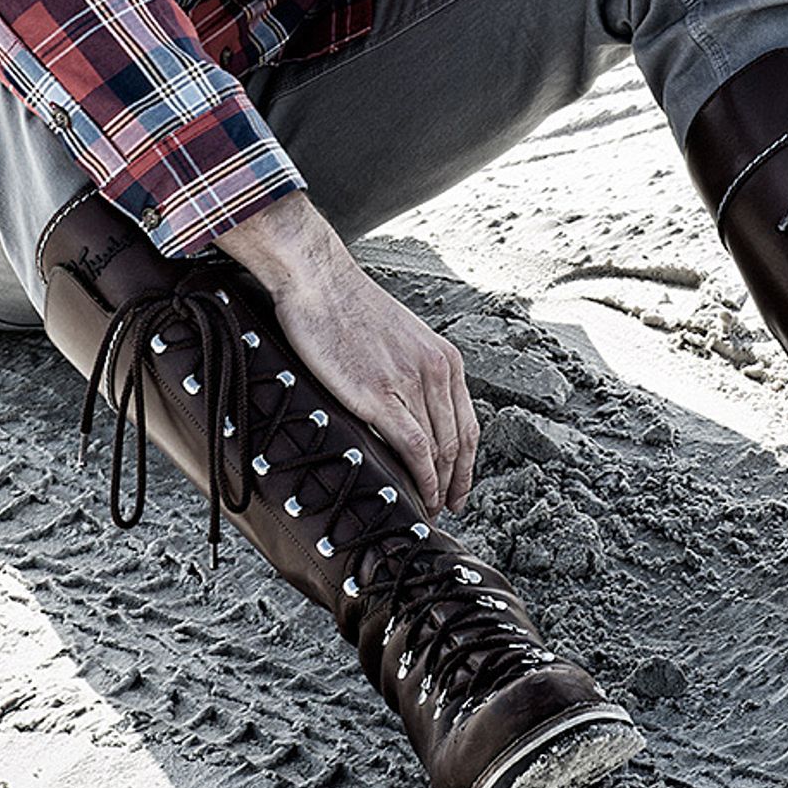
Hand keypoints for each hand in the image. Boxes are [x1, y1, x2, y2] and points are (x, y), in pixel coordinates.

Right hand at [216, 194, 478, 515]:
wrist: (320, 280)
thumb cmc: (345, 305)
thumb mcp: (395, 338)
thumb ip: (408, 372)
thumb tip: (405, 409)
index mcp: (444, 357)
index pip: (468, 422)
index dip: (467, 461)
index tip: (459, 482)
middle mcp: (438, 370)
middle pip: (459, 442)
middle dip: (457, 481)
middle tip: (448, 505)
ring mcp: (412, 383)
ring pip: (440, 449)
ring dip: (440, 486)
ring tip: (430, 507)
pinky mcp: (382, 395)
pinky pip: (415, 448)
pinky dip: (422, 478)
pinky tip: (419, 494)